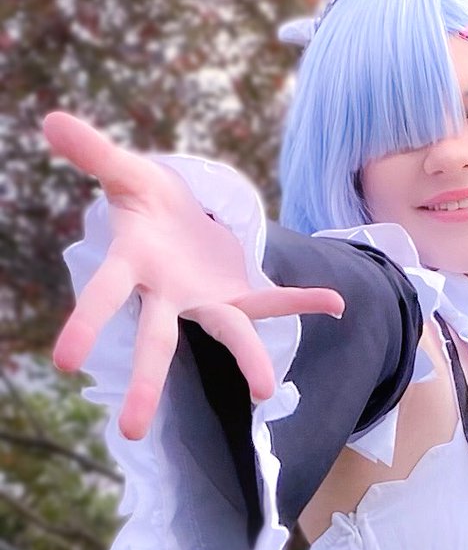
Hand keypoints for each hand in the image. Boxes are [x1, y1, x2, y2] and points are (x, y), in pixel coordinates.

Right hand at [46, 112, 344, 440]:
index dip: (85, 324)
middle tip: (130, 430)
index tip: (65, 362)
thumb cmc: (147, 199)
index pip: (103, 297)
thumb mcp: (127, 172)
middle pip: (155, 340)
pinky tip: (335, 302)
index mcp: (134, 265)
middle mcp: (168, 295)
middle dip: (147, 381)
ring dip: (246, 358)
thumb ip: (95, 152)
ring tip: (265, 390)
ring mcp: (205, 300)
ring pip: (225, 331)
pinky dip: (302, 300)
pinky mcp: (237, 294)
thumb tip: (51, 119)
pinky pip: (271, 298)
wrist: (181, 211)